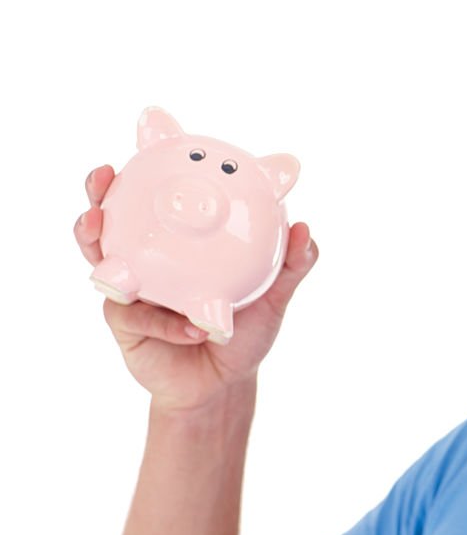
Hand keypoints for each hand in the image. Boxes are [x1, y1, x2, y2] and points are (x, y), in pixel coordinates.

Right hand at [74, 165, 318, 411]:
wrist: (224, 385)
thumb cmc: (245, 332)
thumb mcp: (274, 297)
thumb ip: (291, 265)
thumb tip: (305, 230)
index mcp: (181, 247)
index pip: (157, 203)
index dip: (141, 175)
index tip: (138, 150)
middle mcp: (150, 262)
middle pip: (111, 221)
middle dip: (98, 195)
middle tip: (102, 180)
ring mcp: (132, 292)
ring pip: (102, 259)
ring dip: (93, 238)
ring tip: (98, 225)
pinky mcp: (124, 325)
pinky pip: (136, 315)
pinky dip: (165, 321)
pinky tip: (194, 328)